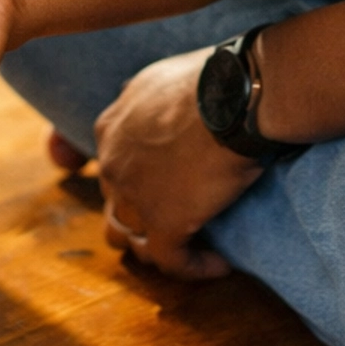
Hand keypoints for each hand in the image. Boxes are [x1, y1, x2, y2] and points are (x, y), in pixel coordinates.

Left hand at [93, 49, 262, 280]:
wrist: (233, 97)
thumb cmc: (210, 79)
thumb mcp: (161, 77)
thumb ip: (144, 99)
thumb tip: (143, 103)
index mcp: (110, 129)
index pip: (112, 168)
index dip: (134, 182)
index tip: (164, 186)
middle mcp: (112, 164)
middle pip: (117, 205)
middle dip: (143, 215)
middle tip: (180, 218)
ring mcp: (133, 197)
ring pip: (132, 239)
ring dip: (159, 246)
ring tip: (193, 246)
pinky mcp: (163, 225)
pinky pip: (173, 262)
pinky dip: (195, 267)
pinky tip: (221, 264)